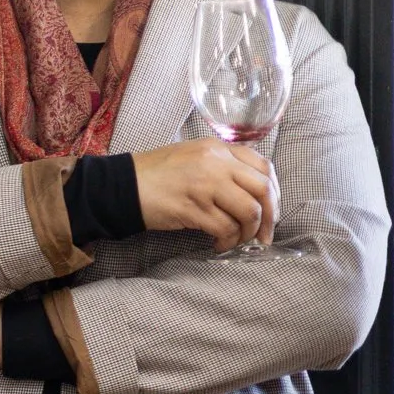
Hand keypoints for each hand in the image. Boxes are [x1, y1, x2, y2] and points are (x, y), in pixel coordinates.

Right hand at [133, 140, 275, 249]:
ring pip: (248, 212)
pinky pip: (225, 228)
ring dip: (247, 233)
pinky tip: (218, 244)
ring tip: (236, 241)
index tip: (270, 211)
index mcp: (218, 149)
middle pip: (262, 191)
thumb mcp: (193, 156)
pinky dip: (227, 241)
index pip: (264, 167)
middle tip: (264, 235)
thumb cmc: (155, 174)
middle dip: (269, 218)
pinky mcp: (192, 209)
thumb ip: (222, 165)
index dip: (274, 194)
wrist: (120, 186)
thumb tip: (250, 192)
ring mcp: (205, 186)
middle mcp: (216, 164)